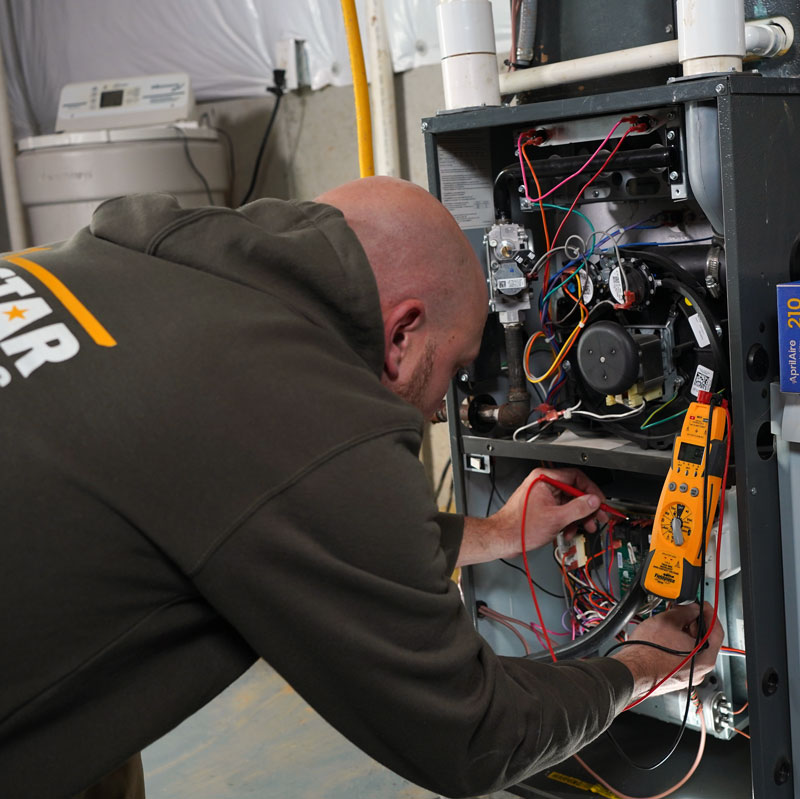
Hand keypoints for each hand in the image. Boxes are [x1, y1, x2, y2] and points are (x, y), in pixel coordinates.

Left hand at [456, 467, 607, 565]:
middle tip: (596, 518)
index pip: (576, 477)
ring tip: (582, 528)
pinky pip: (560, 511)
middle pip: (574, 492)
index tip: (599, 502)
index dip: (591, 490)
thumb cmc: (519, 527)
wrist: (502, 539)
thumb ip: (578, 508)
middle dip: (586, 508)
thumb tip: (593, 501)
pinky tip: (568, 532)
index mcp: (544, 478)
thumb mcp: (556, 518)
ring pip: (569, 504)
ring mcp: (542, 496)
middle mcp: (543, 484)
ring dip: (577, 518)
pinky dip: (567, 522)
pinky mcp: (542, 508)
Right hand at [612, 602, 723, 701]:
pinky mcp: (677, 677)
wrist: (631, 670)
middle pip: (704, 640)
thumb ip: (685, 611)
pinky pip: (684, 658)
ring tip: (670, 622)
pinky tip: (665, 637)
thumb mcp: (667, 620)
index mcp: (705, 657)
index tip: (702, 605)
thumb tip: (691, 608)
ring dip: (684, 633)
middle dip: (694, 622)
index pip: (716, 630)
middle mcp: (700, 670)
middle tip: (683, 610)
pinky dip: (678, 645)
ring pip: (693, 649)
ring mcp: (689, 676)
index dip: (709, 613)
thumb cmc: (647, 651)